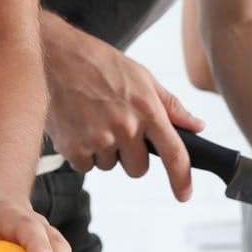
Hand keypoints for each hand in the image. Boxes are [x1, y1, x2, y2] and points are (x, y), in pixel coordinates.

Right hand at [41, 17, 202, 199]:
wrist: (54, 56)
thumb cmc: (100, 63)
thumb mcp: (142, 76)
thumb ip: (171, 105)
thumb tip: (197, 126)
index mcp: (147, 109)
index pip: (174, 153)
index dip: (182, 179)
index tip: (185, 195)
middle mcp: (125, 127)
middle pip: (138, 168)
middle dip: (131, 155)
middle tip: (117, 127)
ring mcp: (98, 139)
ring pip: (110, 165)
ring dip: (105, 150)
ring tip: (93, 118)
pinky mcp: (73, 147)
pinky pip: (86, 165)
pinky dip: (83, 152)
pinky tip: (77, 125)